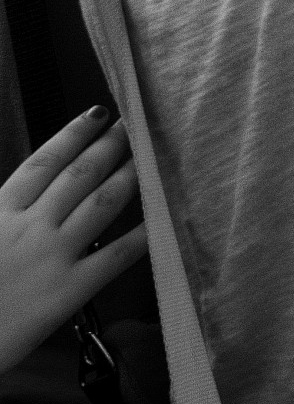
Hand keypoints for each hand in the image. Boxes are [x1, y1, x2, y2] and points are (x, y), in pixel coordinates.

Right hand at [0, 108, 148, 375]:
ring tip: (152, 157)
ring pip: (101, 204)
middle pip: (79, 175)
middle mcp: (28, 226)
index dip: (72, 134)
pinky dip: (144, 234)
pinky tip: (165, 218)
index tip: (96, 113)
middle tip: (136, 125)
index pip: (42, 162)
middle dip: (109, 146)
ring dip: (130, 176)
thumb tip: (19, 192)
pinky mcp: (69, 290)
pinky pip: (116, 256)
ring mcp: (52, 256)